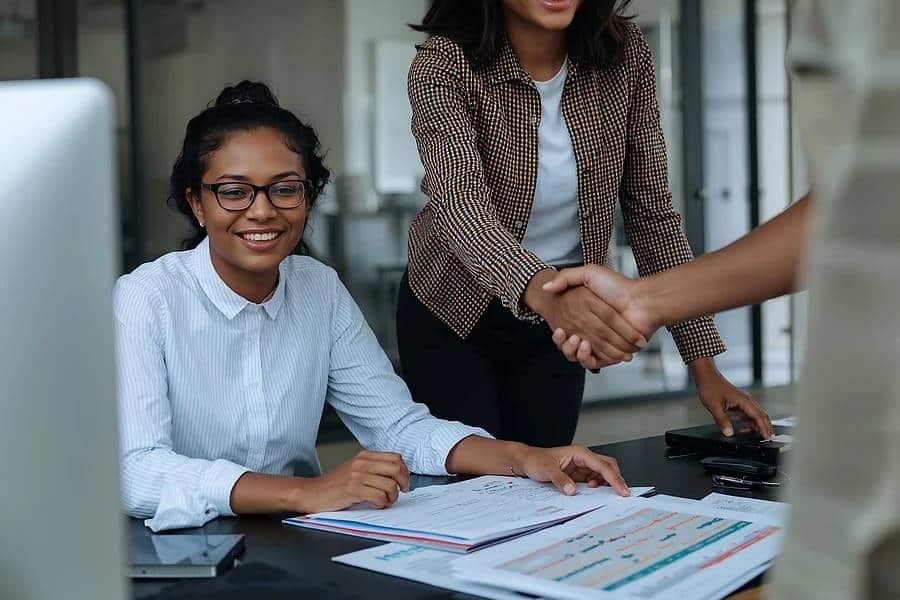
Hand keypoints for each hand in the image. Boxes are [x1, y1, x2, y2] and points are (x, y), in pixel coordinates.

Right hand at [299, 450, 410, 512]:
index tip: (404, 482)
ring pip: (390, 485)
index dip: (405, 471)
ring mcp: (357, 475)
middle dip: (403, 483)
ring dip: (392, 497)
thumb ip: (373, 469)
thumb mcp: (355, 469)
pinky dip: (381, 503)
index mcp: (365, 456)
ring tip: (384, 502)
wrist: (311, 492)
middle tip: (400, 493)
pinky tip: (375, 505)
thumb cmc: (334, 485)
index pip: (396, 457)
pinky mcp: (352, 489)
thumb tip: (397, 476)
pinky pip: (378, 496)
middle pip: (396, 468)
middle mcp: (362, 462)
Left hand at [515, 444, 630, 496]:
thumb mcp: (546, 470)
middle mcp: (583, 457)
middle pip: (608, 466)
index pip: (603, 465)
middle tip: (622, 495)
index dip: (615, 478)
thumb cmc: (535, 460)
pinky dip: (598, 486)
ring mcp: (581, 465)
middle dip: (616, 479)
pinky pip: (594, 479)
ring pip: (603, 473)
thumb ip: (560, 480)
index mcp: (579, 452)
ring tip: (606, 495)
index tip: (622, 490)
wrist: (526, 461)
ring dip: (607, 483)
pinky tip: (593, 492)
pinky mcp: (578, 473)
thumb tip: (573, 491)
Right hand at [524, 269, 646, 367]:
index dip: (559, 334)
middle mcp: (592, 332)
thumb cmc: (618, 286)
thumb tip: (546, 287)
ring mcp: (601, 344)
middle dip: (564, 342)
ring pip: (577, 355)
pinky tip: (584, 346)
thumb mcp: (589, 273)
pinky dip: (586, 358)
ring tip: (574, 339)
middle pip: (569, 345)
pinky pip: (593, 362)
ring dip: (572, 350)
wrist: (641, 301)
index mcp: (585, 317)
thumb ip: (566, 277)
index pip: (565, 331)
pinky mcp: (609, 354)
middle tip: (562, 332)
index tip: (558, 328)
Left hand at [689, 359, 772, 438]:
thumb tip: (729, 433)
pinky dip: (747, 421)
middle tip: (767, 439)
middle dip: (765, 427)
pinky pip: (746, 413)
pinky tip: (742, 428)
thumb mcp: (714, 406)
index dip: (764, 428)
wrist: (706, 375)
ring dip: (756, 425)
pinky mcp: (737, 402)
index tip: (767, 437)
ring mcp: (742, 401)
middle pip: (761, 415)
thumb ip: (722, 421)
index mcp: (744, 401)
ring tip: (755, 436)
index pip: (759, 416)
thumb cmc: (710, 386)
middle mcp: (746, 400)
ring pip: (754, 415)